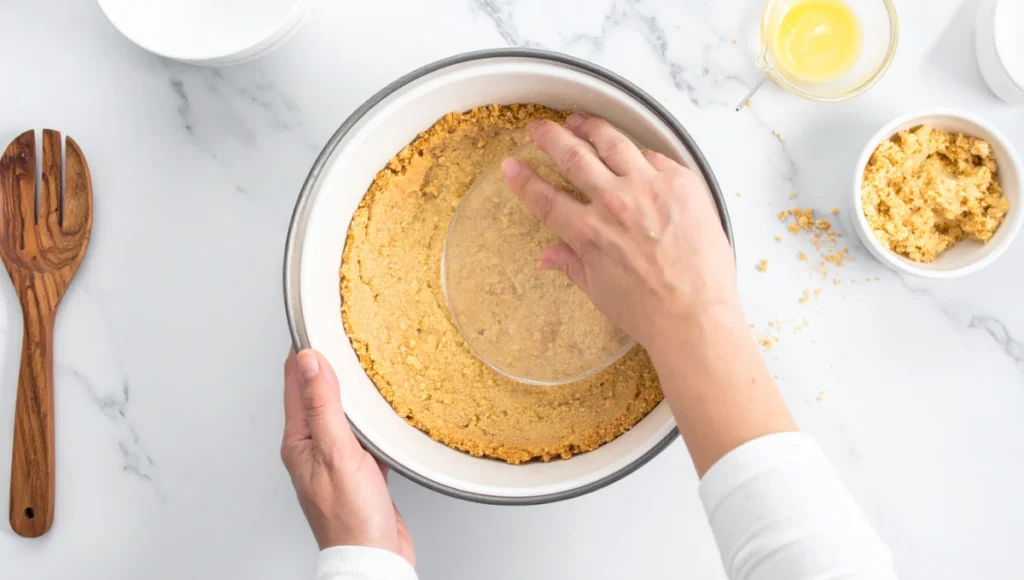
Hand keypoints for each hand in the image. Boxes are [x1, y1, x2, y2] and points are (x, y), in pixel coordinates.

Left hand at [281, 349, 414, 565]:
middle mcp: (313, 446)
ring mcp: (337, 457)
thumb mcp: (337, 453)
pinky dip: (371, 414)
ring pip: (342, 410)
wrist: (373, 558)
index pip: (294, 381)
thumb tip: (309, 361)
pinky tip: (384, 407)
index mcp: (299, 440)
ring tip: (365, 358)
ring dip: (351, 386)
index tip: (313, 319)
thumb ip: (323, 406)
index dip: (302, 349)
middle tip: (342, 330)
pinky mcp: (360, 468)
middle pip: (317, 391)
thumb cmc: (351, 518)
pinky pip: (363, 430)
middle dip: (328, 361)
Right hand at [502, 113, 736, 350]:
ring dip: (591, 127)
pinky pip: (654, 156)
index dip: (524, 180)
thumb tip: (547, 256)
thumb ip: (572, 265)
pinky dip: (639, 153)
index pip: (546, 198)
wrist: (696, 317)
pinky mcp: (682, 183)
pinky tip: (633, 152)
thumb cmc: (649, 312)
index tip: (512, 166)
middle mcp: (615, 203)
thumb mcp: (599, 291)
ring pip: (612, 142)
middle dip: (551, 138)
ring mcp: (650, 188)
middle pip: (574, 156)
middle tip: (540, 128)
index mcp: (588, 233)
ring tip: (579, 121)